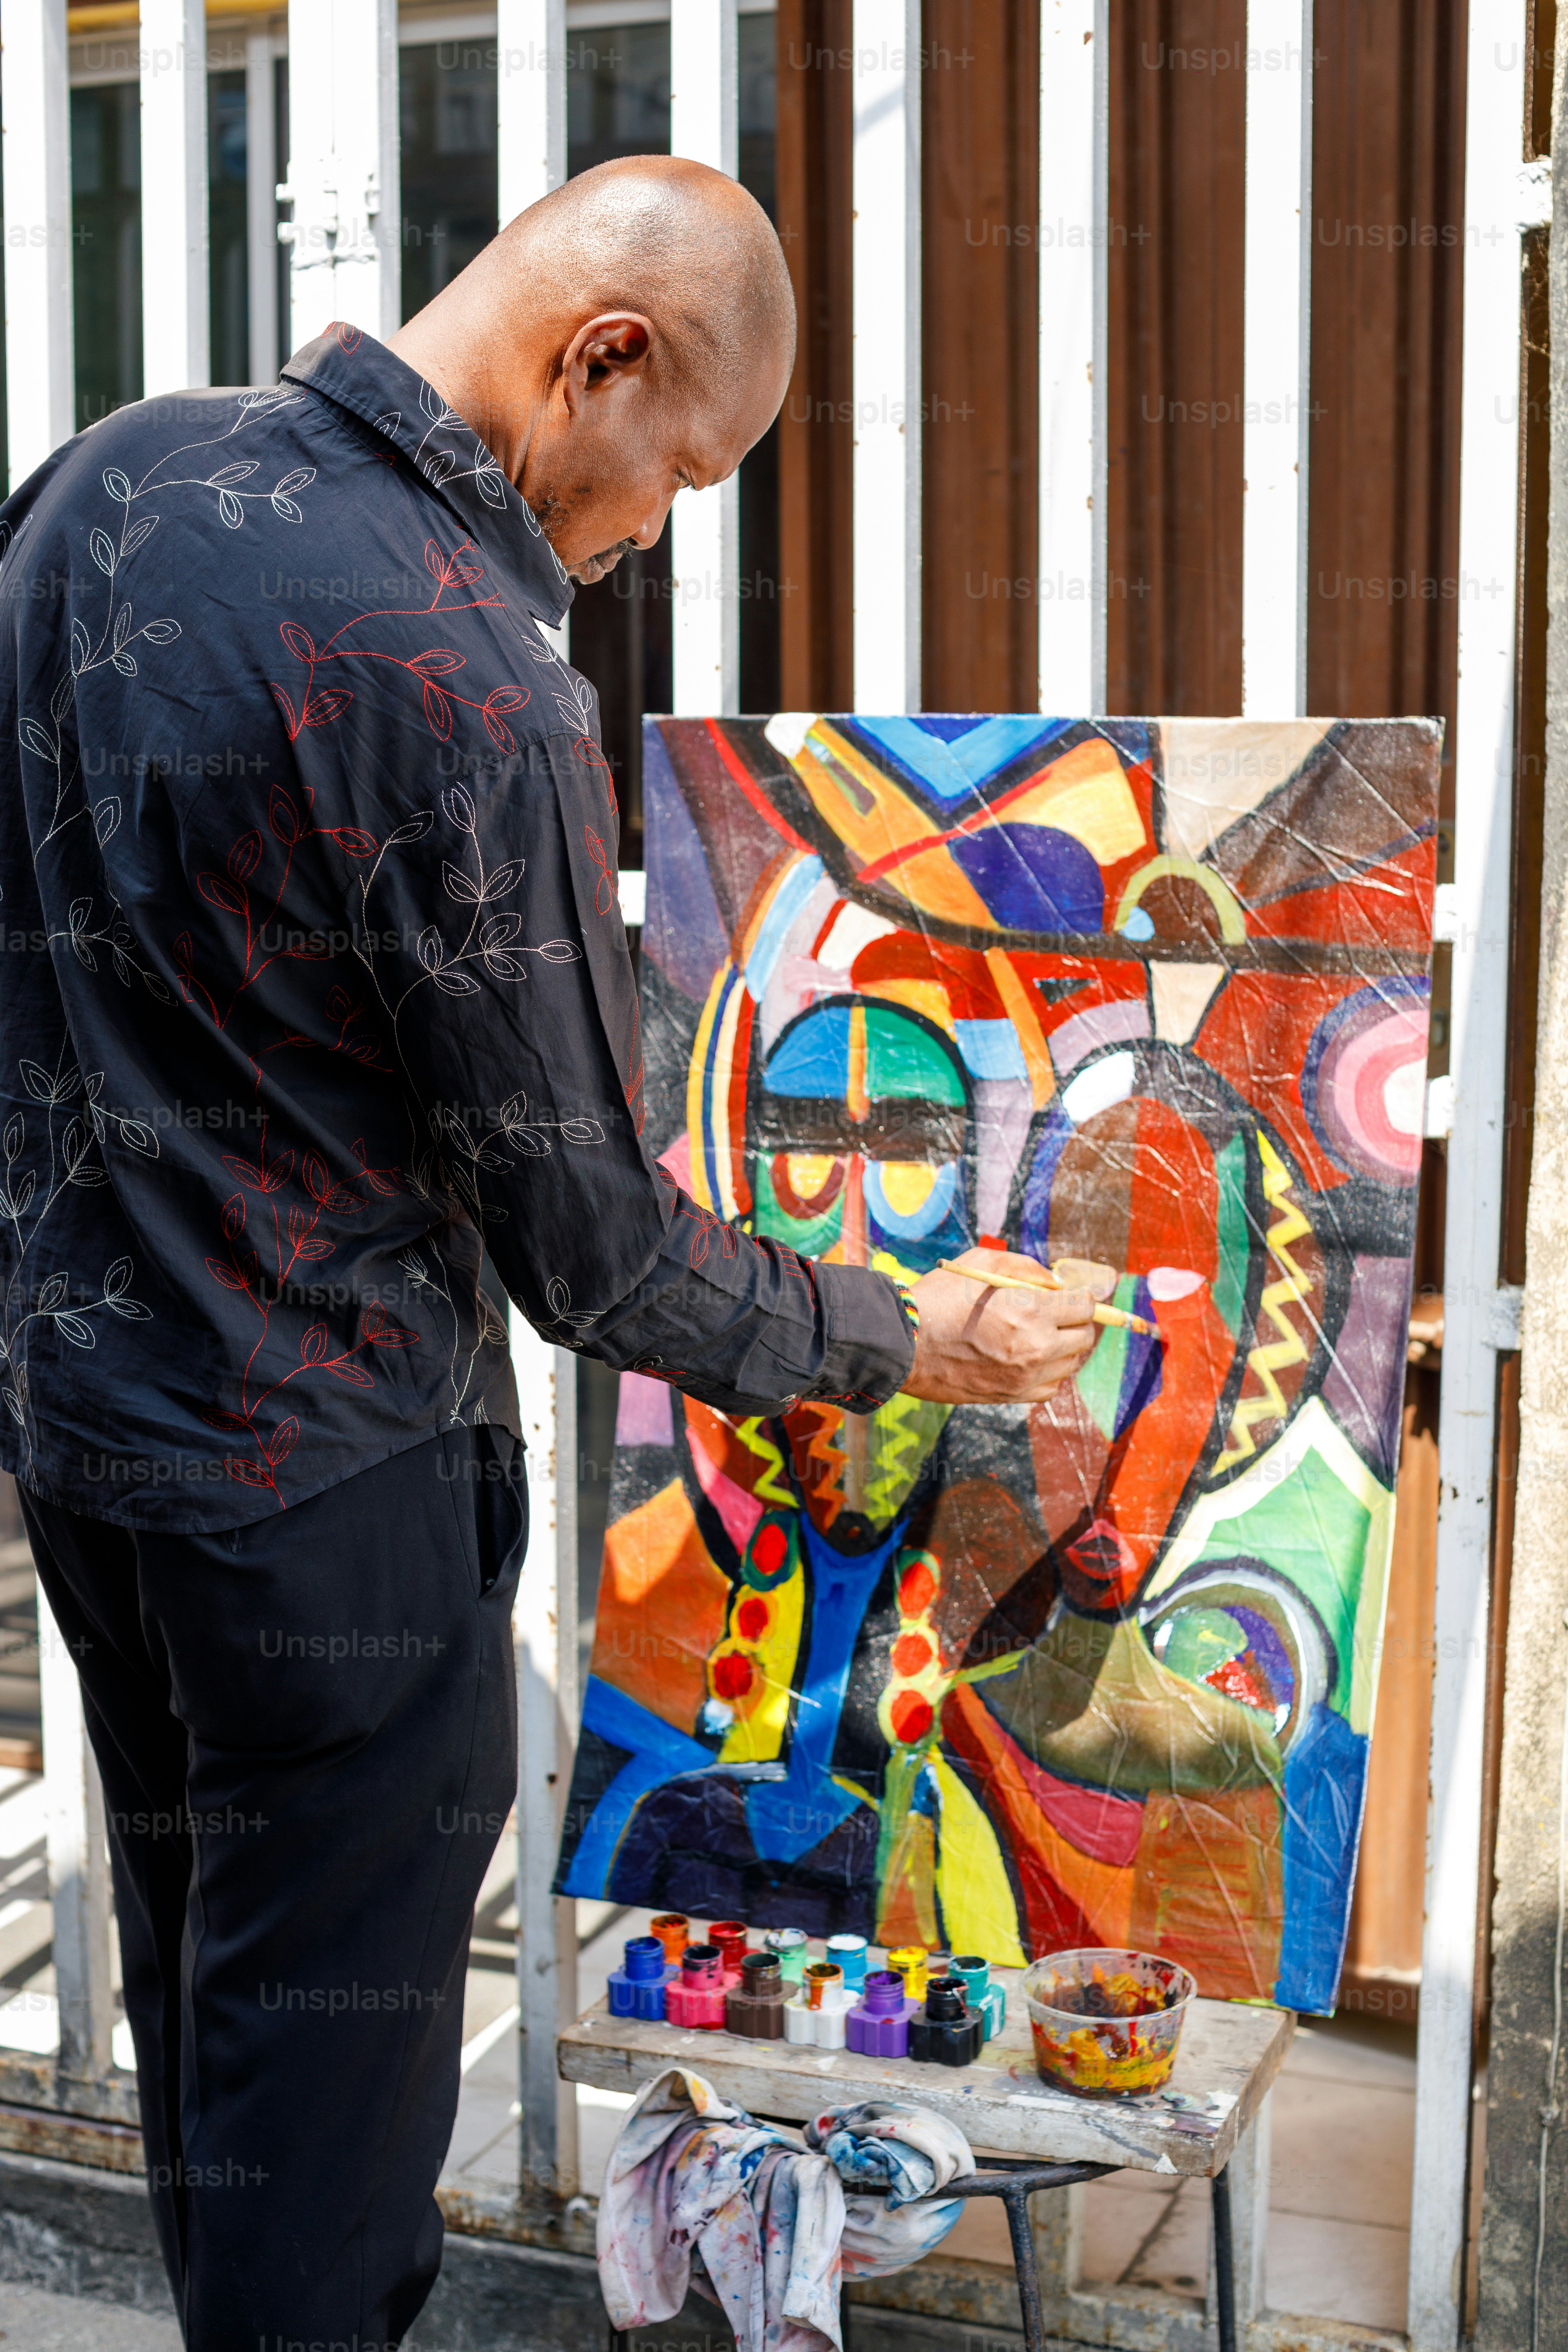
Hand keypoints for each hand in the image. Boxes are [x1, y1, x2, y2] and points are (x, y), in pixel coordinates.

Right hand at [898, 1248, 1109, 1404]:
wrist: (903, 1344)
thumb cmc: (938, 1298)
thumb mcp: (981, 1263)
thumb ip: (1025, 1267)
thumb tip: (1054, 1281)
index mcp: (1030, 1310)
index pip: (1084, 1306)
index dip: (1081, 1297)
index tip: (1070, 1295)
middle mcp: (1035, 1347)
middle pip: (1084, 1338)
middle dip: (1077, 1322)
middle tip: (1059, 1313)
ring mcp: (1024, 1376)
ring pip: (1070, 1365)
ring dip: (1064, 1348)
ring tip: (1042, 1335)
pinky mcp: (1011, 1395)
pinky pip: (1050, 1387)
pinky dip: (1048, 1373)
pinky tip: (1029, 1359)